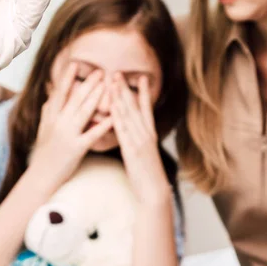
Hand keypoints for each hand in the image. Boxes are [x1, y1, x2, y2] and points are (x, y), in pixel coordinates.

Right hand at [27, 63, 112, 191]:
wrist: (41, 176)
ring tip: (107, 85)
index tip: (75, 64)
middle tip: (100, 71)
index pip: (60, 93)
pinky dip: (103, 125)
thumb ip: (47, 111)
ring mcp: (67, 135)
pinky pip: (92, 134)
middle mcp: (58, 123)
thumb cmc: (44, 153)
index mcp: (50, 117)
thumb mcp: (43, 129)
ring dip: (96, 97)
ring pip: (83, 112)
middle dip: (88, 83)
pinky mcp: (76, 148)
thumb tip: (51, 95)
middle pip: (74, 99)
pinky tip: (113, 117)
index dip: (67, 78)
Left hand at [110, 74, 171, 205]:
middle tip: (118, 73)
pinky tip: (112, 108)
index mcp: (150, 134)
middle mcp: (147, 134)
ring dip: (120, 97)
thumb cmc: (147, 175)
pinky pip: (124, 131)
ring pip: (129, 115)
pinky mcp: (133, 150)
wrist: (154, 192)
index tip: (140, 77)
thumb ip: (139, 140)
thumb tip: (131, 131)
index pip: (146, 109)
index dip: (143, 92)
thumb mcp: (144, 154)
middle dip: (126, 89)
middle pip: (136, 107)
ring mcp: (141, 141)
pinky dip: (118, 117)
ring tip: (113, 83)